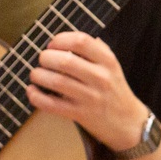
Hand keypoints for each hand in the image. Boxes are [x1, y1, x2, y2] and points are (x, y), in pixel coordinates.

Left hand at [27, 31, 147, 150]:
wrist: (127, 122)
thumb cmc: (114, 90)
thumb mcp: (112, 66)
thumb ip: (95, 50)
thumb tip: (66, 38)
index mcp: (108, 61)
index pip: (81, 41)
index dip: (60, 40)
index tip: (52, 45)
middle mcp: (100, 78)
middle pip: (65, 61)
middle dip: (45, 58)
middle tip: (43, 60)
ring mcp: (90, 97)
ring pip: (56, 82)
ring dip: (38, 75)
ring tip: (36, 74)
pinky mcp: (80, 114)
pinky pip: (52, 105)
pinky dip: (36, 97)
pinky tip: (32, 91)